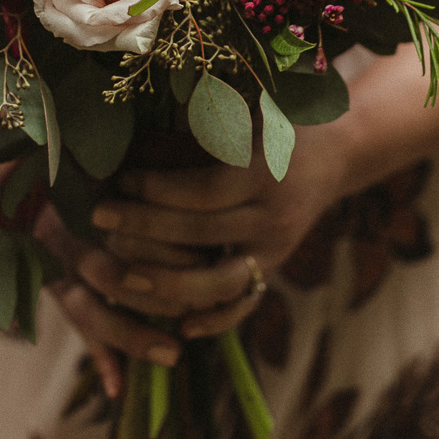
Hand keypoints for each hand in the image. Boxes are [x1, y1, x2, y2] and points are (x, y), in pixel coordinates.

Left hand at [40, 146, 348, 397]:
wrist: (339, 153)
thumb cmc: (282, 124)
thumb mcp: (253, 113)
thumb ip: (207, 123)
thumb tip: (138, 132)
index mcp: (265, 174)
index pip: (202, 191)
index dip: (155, 190)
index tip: (118, 180)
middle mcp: (273, 216)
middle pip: (200, 235)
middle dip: (143, 229)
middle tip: (99, 218)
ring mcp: (276, 248)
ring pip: (218, 282)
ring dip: (166, 283)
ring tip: (121, 276)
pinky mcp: (274, 269)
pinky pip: (245, 305)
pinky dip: (215, 321)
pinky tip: (179, 325)